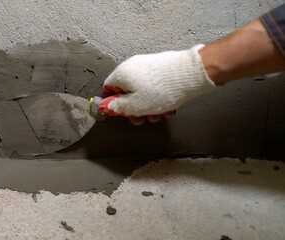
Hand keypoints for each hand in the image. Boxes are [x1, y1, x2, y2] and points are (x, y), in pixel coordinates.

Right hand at [100, 45, 216, 123]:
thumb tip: (105, 106)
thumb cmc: (164, 88)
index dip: (114, 103)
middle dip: (134, 107)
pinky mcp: (161, 66)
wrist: (191, 74)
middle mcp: (132, 66)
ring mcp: (148, 65)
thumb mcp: (136, 105)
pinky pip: (154, 84)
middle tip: (142, 117)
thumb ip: (118, 107)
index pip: (108, 88)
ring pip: (142, 89)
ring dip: (148, 105)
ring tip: (159, 114)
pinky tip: (168, 106)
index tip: (123, 112)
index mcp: (122, 73)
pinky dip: (158, 96)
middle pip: (126, 90)